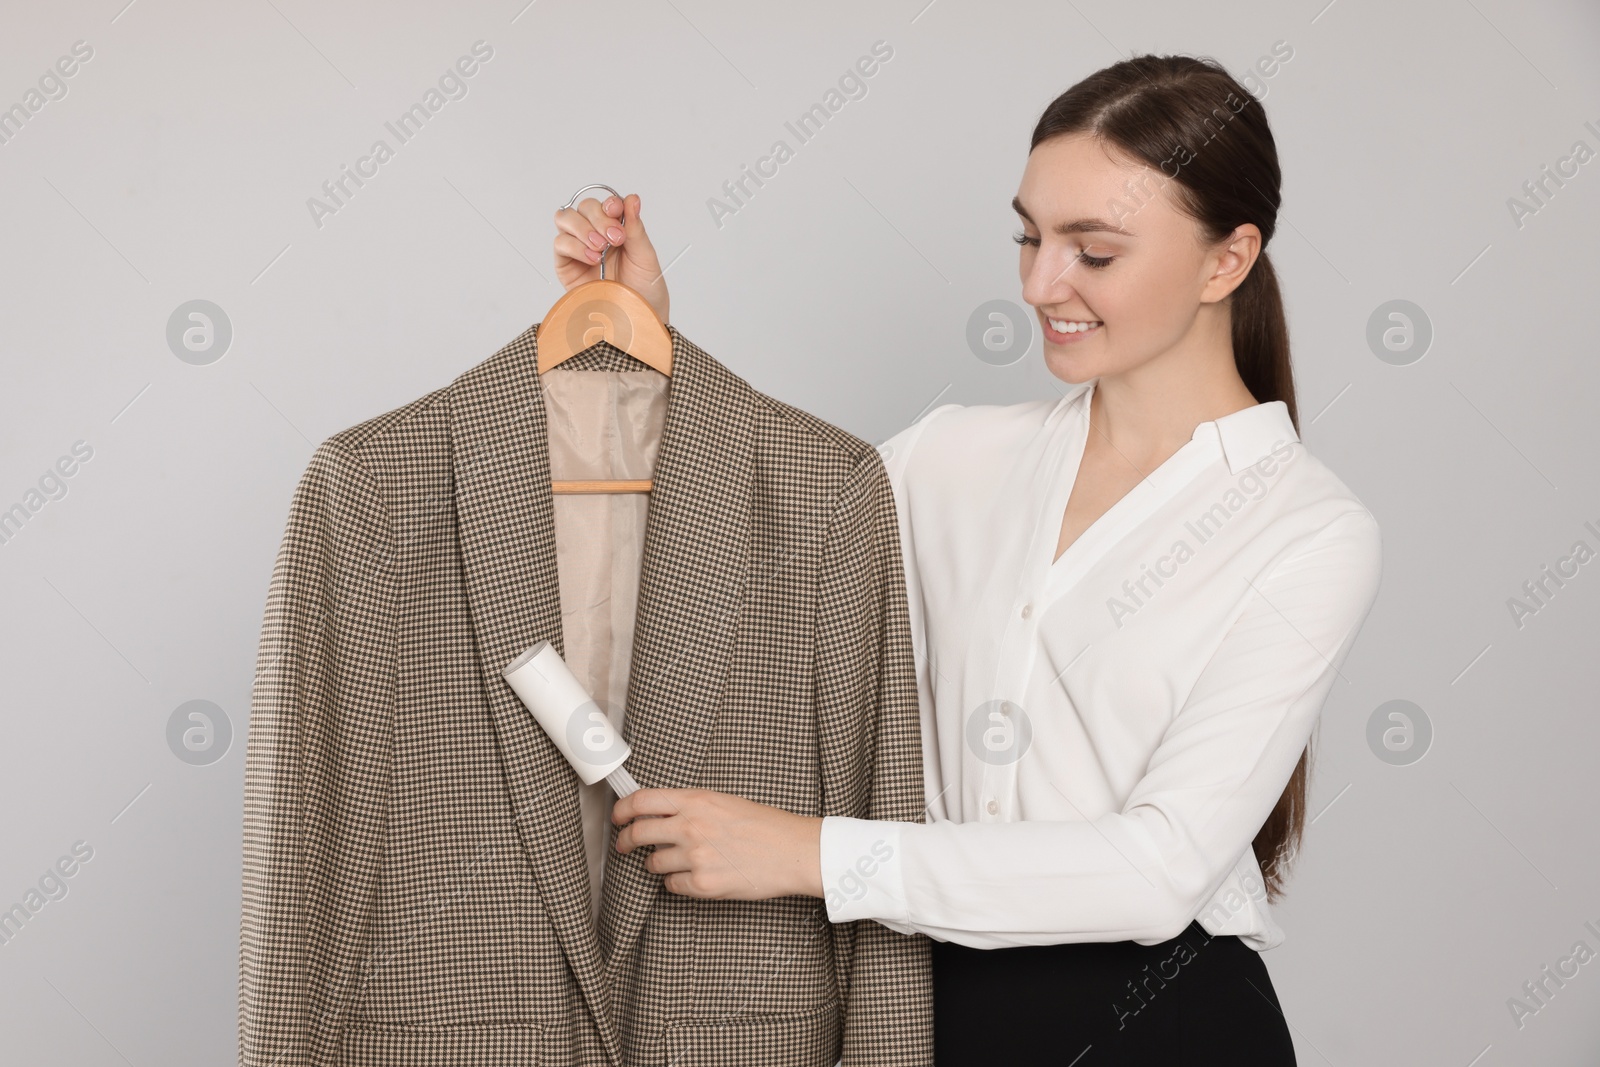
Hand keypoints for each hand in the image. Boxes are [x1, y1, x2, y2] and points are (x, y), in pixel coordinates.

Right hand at [552, 192, 669, 327]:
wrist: (636, 322)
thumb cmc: (644, 292)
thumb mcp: (645, 256)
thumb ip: (635, 227)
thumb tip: (632, 198)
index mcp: (616, 229)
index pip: (605, 203)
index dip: (609, 203)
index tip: (617, 212)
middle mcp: (595, 235)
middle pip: (584, 207)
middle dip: (598, 217)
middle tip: (615, 238)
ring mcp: (578, 249)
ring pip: (565, 219)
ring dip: (583, 228)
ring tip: (601, 249)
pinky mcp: (565, 266)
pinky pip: (560, 244)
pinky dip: (575, 246)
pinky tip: (593, 259)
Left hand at [611, 788, 822, 900]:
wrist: (793, 852)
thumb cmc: (766, 826)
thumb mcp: (725, 802)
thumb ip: (691, 806)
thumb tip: (661, 812)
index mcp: (696, 800)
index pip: (642, 800)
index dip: (622, 809)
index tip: (618, 817)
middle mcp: (691, 826)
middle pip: (638, 833)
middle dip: (626, 841)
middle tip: (626, 845)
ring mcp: (695, 857)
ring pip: (653, 863)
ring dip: (657, 864)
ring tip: (675, 862)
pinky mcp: (702, 884)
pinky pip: (671, 885)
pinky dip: (677, 883)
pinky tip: (692, 876)